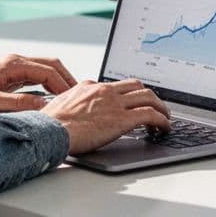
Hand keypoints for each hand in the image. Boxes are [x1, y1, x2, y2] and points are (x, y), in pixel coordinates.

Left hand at [0, 54, 77, 113]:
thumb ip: (17, 104)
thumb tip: (43, 107)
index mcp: (13, 64)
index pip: (48, 71)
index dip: (64, 85)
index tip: (74, 98)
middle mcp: (15, 61)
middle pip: (51, 65)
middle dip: (67, 79)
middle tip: (79, 96)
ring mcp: (13, 65)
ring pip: (44, 68)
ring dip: (58, 80)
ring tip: (69, 97)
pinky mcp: (10, 73)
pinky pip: (36, 74)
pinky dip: (48, 82)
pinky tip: (51, 95)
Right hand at [41, 79, 171, 154]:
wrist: (50, 130)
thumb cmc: (50, 124)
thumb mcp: (60, 107)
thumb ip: (72, 106)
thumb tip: (73, 113)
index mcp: (89, 87)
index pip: (116, 85)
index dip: (129, 94)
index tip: (133, 102)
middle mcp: (104, 91)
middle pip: (136, 86)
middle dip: (149, 96)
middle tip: (156, 106)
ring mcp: (115, 103)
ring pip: (148, 97)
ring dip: (161, 107)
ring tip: (165, 117)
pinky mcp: (122, 119)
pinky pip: (150, 115)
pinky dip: (162, 120)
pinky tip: (165, 127)